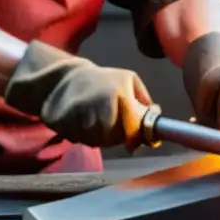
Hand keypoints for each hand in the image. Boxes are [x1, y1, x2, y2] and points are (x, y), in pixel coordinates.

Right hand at [4, 41, 151, 147]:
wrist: (63, 77)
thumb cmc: (101, 80)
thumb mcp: (128, 80)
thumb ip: (144, 100)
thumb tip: (156, 119)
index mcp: (119, 93)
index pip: (132, 128)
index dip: (135, 138)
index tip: (134, 143)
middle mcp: (101, 103)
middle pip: (115, 138)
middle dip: (116, 137)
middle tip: (111, 126)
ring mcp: (81, 112)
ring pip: (98, 141)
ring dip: (100, 138)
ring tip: (96, 122)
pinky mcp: (64, 121)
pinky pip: (81, 140)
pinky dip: (84, 137)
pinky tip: (82, 123)